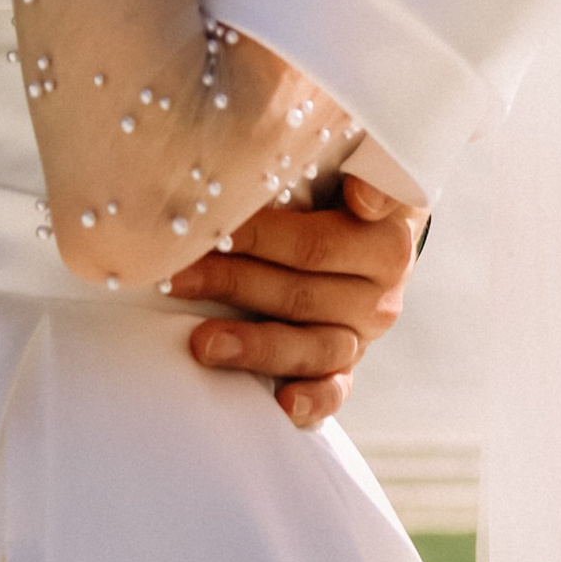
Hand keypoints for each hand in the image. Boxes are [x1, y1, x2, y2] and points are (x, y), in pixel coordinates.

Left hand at [168, 173, 421, 428]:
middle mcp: (382, 287)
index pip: (316, 241)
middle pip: (301, 290)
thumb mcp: (348, 156)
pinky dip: (313, 401)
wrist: (366, 217)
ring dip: (255, 345)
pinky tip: (282, 405)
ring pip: (313, 345)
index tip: (221, 231)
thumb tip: (364, 197)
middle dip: (232, 281)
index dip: (263, 238)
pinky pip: (337, 389)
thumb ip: (352, 163)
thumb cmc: (337, 178)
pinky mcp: (348, 363)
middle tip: (174, 276)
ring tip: (202, 343)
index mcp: (385, 235)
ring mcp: (365, 330)